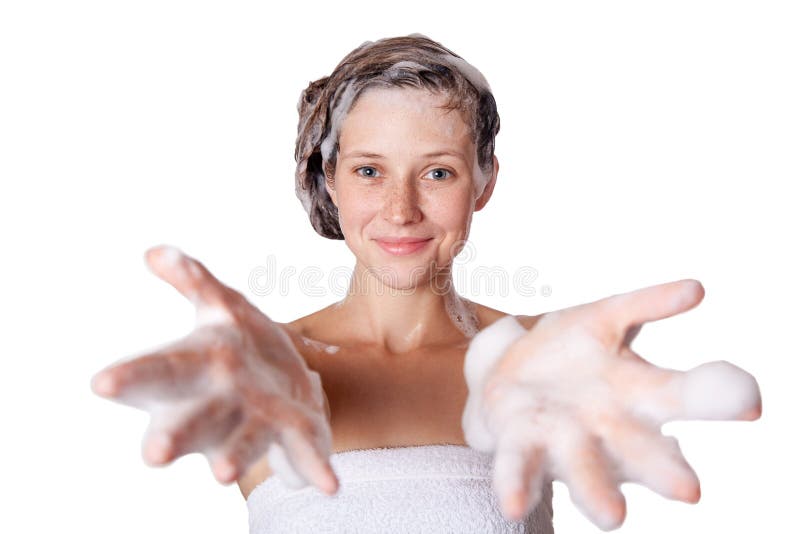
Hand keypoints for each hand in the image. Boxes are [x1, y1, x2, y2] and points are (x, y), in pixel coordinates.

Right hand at [91, 245, 337, 494]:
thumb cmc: (242, 348)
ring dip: (232, 457)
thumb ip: (193, 282)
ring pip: (241, 442)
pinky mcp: (296, 433)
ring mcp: (257, 423)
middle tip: (153, 454)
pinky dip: (314, 471)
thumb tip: (155, 252)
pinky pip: (305, 455)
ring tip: (224, 474)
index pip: (157, 372)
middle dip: (172, 436)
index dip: (131, 378)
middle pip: (190, 420)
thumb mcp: (223, 307)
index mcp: (196, 370)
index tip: (102, 384)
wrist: (290, 382)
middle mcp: (219, 405)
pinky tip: (329, 486)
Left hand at [462, 279, 760, 529]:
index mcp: (634, 392)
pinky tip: (513, 504)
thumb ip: (645, 305)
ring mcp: (562, 438)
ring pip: (584, 467)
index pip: (683, 396)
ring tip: (613, 516)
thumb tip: (695, 290)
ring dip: (597, 492)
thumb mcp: (602, 319)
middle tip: (689, 490)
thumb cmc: (565, 350)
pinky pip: (517, 467)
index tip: (751, 402)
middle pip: (640, 448)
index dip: (718, 399)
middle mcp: (606, 425)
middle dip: (663, 469)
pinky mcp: (520, 444)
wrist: (503, 371)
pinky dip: (517, 485)